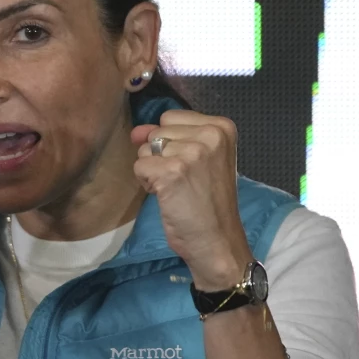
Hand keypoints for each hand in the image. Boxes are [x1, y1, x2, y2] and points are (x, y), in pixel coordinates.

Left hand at [130, 111, 252, 290]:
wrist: (217, 241)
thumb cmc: (209, 204)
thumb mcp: (200, 161)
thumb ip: (170, 138)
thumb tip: (137, 131)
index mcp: (222, 127)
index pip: (170, 117)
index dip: (171, 143)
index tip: (190, 166)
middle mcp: (210, 134)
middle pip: (157, 132)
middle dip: (161, 157)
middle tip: (184, 182)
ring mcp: (192, 152)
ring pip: (145, 149)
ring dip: (153, 171)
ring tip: (177, 189)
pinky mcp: (173, 171)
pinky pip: (140, 166)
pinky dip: (148, 184)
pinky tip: (169, 197)